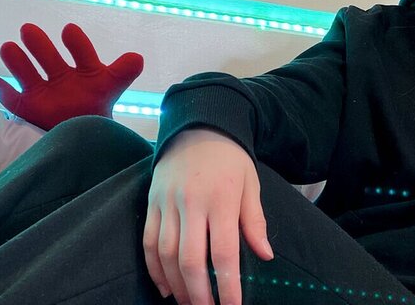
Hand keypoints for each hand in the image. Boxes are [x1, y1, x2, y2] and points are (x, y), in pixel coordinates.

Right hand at [0, 23, 142, 129]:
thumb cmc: (97, 109)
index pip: (83, 54)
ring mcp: (42, 92)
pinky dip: (0, 90)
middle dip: (40, 46)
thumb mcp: (112, 89)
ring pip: (27, 75)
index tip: (69, 30)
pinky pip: (11, 98)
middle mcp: (61, 77)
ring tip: (8, 47)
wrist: (83, 138)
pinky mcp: (26, 107)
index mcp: (85, 71)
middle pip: (50, 60)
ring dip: (17, 62)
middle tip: (29, 29)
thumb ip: (122, 73)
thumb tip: (138, 58)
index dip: (77, 44)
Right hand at [145, 128, 273, 304]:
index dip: (227, 285)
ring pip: (166, 254)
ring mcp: (167, 203)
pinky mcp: (151, 203)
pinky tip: (165, 286)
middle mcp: (191, 203)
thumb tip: (265, 256)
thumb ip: (255, 222)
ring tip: (188, 303)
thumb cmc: (230, 160)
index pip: (223, 252)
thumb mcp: (251, 184)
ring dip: (176, 285)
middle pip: (190, 259)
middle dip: (199, 293)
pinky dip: (155, 268)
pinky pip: (148, 242)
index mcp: (221, 199)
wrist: (199, 127)